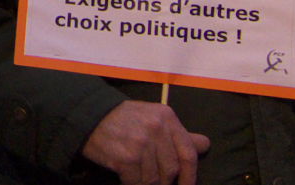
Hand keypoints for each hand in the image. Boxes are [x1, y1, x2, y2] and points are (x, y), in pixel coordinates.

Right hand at [79, 100, 210, 184]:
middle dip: (166, 182)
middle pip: (172, 169)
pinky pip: (137, 183)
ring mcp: (141, 144)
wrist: (89, 116)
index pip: (188, 152)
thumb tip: (204, 145)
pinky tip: (129, 182)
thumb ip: (177, 133)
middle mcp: (156, 129)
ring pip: (155, 179)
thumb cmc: (124, 119)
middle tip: (158, 183)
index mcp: (167, 117)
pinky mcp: (126, 158)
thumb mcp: (153, 117)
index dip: (190, 175)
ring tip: (142, 182)